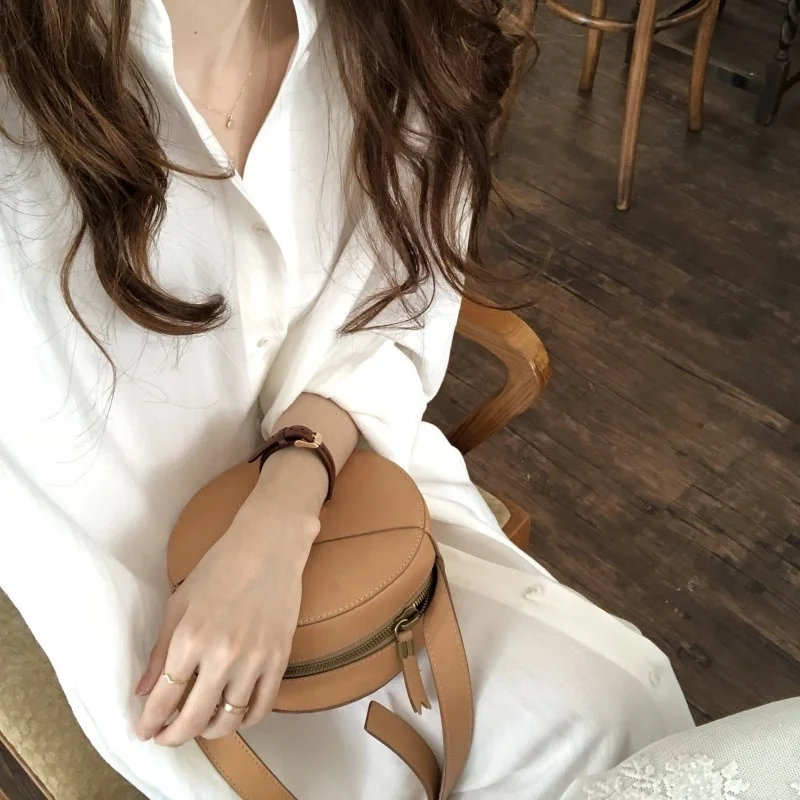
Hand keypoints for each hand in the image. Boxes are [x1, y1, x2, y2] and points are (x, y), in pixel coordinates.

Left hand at [134, 486, 318, 745]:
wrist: (269, 546)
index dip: (150, 723)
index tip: (144, 731)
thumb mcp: (179, 603)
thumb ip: (160, 651)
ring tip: (201, 726)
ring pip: (229, 719)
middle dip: (174, 736)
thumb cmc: (220, 568)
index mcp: (190, 638)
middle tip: (167, 737)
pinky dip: (245, 720)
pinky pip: (262, 706)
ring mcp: (254, 659)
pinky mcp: (279, 658)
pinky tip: (234, 715)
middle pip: (194, 719)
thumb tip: (143, 692)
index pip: (164, 699)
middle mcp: (222, 654)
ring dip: (210, 732)